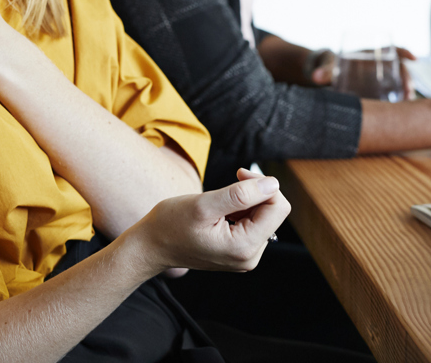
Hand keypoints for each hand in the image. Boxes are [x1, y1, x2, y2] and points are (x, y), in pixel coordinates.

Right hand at [129, 168, 289, 276]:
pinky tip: (220, 212)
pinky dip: (240, 210)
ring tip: (219, 202)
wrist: (152, 245)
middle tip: (229, 183)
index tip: (239, 174)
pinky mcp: (239, 251)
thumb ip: (240, 194)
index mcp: (244, 247)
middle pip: (273, 212)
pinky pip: (252, 223)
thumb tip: (272, 184)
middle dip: (254, 192)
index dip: (263, 184)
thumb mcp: (204, 204)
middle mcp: (250, 257)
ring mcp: (245, 256)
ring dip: (246, 201)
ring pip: (263, 216)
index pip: (278, 208)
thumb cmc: (171, 225)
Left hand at [314, 47, 416, 98]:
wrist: (328, 76)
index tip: (414, 59)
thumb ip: (325, 71)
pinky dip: (400, 104)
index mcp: (372, 54)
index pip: (394, 49)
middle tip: (408, 94)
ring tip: (406, 106)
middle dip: (408, 80)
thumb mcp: (330, 66)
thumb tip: (315, 77)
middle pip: (402, 70)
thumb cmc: (332, 65)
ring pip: (401, 85)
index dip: (405, 52)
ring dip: (407, 94)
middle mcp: (382, 66)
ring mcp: (383, 80)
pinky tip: (401, 116)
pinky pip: (394, 97)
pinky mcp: (381, 93)